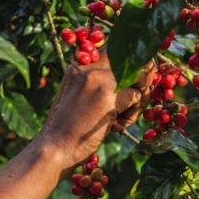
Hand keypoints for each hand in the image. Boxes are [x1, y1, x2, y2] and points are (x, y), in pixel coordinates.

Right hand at [36, 56, 155, 169]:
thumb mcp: (79, 96)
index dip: (133, 63)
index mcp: (80, 65)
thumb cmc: (68, 129)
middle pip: (133, 60)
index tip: (136, 81)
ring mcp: (99, 79)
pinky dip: (132, 115)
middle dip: (143, 80)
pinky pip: (136, 96)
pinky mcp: (107, 96)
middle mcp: (90, 66)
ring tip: (120, 118)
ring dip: (138, 100)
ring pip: (139, 78)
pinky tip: (115, 126)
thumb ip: (99, 83)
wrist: (54, 148)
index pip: (117, 49)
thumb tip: (137, 73)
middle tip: (136, 102)